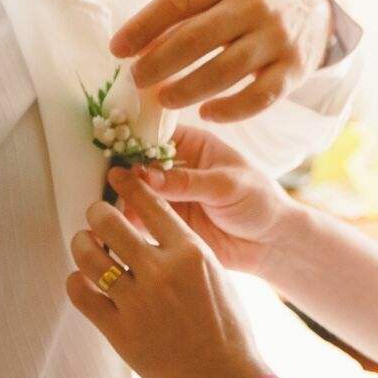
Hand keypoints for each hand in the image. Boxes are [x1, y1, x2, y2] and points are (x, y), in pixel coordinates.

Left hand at [66, 168, 272, 377]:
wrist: (223, 377)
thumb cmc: (225, 326)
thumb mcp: (215, 274)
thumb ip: (182, 248)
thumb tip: (148, 226)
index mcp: (190, 252)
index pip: (150, 203)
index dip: (128, 186)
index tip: (117, 179)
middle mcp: (161, 272)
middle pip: (109, 222)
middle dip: (96, 214)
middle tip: (96, 217)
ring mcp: (138, 302)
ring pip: (88, 256)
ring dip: (82, 245)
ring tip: (85, 244)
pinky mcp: (119, 330)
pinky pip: (81, 295)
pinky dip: (75, 282)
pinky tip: (82, 281)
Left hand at [110, 0, 332, 122]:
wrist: (316, 6)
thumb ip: (186, 9)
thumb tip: (137, 44)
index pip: (178, 0)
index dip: (143, 26)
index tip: (118, 49)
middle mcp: (257, 3)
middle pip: (197, 38)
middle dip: (159, 63)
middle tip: (136, 79)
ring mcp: (278, 37)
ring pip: (225, 71)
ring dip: (187, 89)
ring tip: (163, 99)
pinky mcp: (294, 69)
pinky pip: (258, 97)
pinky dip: (229, 110)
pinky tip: (206, 113)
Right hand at [122, 125, 293, 274]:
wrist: (271, 244)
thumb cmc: (259, 202)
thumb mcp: (226, 185)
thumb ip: (187, 181)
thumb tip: (144, 174)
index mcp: (192, 145)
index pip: (154, 133)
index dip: (132, 136)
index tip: (109, 142)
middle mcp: (174, 167)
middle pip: (136, 163)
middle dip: (120, 170)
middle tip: (106, 179)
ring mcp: (168, 196)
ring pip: (133, 193)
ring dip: (120, 198)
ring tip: (107, 204)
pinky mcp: (165, 224)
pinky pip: (139, 221)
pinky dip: (126, 223)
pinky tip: (116, 226)